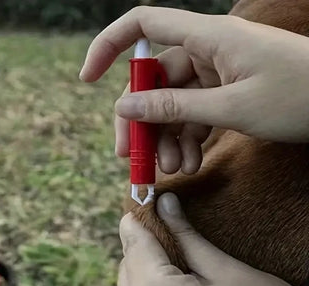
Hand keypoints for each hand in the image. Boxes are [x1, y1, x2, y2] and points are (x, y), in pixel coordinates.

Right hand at [80, 7, 308, 173]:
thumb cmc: (300, 96)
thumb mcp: (231, 107)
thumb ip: (174, 108)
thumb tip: (124, 108)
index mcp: (208, 37)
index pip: (143, 26)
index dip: (109, 47)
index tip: (88, 78)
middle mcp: (206, 50)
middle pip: (153, 81)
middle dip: (141, 121)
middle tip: (130, 157)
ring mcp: (215, 73)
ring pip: (172, 104)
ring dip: (167, 139)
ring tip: (173, 169)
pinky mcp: (224, 92)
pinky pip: (193, 114)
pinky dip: (188, 139)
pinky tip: (190, 162)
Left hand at [114, 193, 308, 285]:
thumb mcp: (223, 268)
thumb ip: (185, 235)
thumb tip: (164, 203)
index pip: (136, 248)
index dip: (135, 226)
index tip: (135, 211)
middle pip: (126, 273)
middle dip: (139, 251)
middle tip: (155, 235)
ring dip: (136, 280)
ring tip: (159, 268)